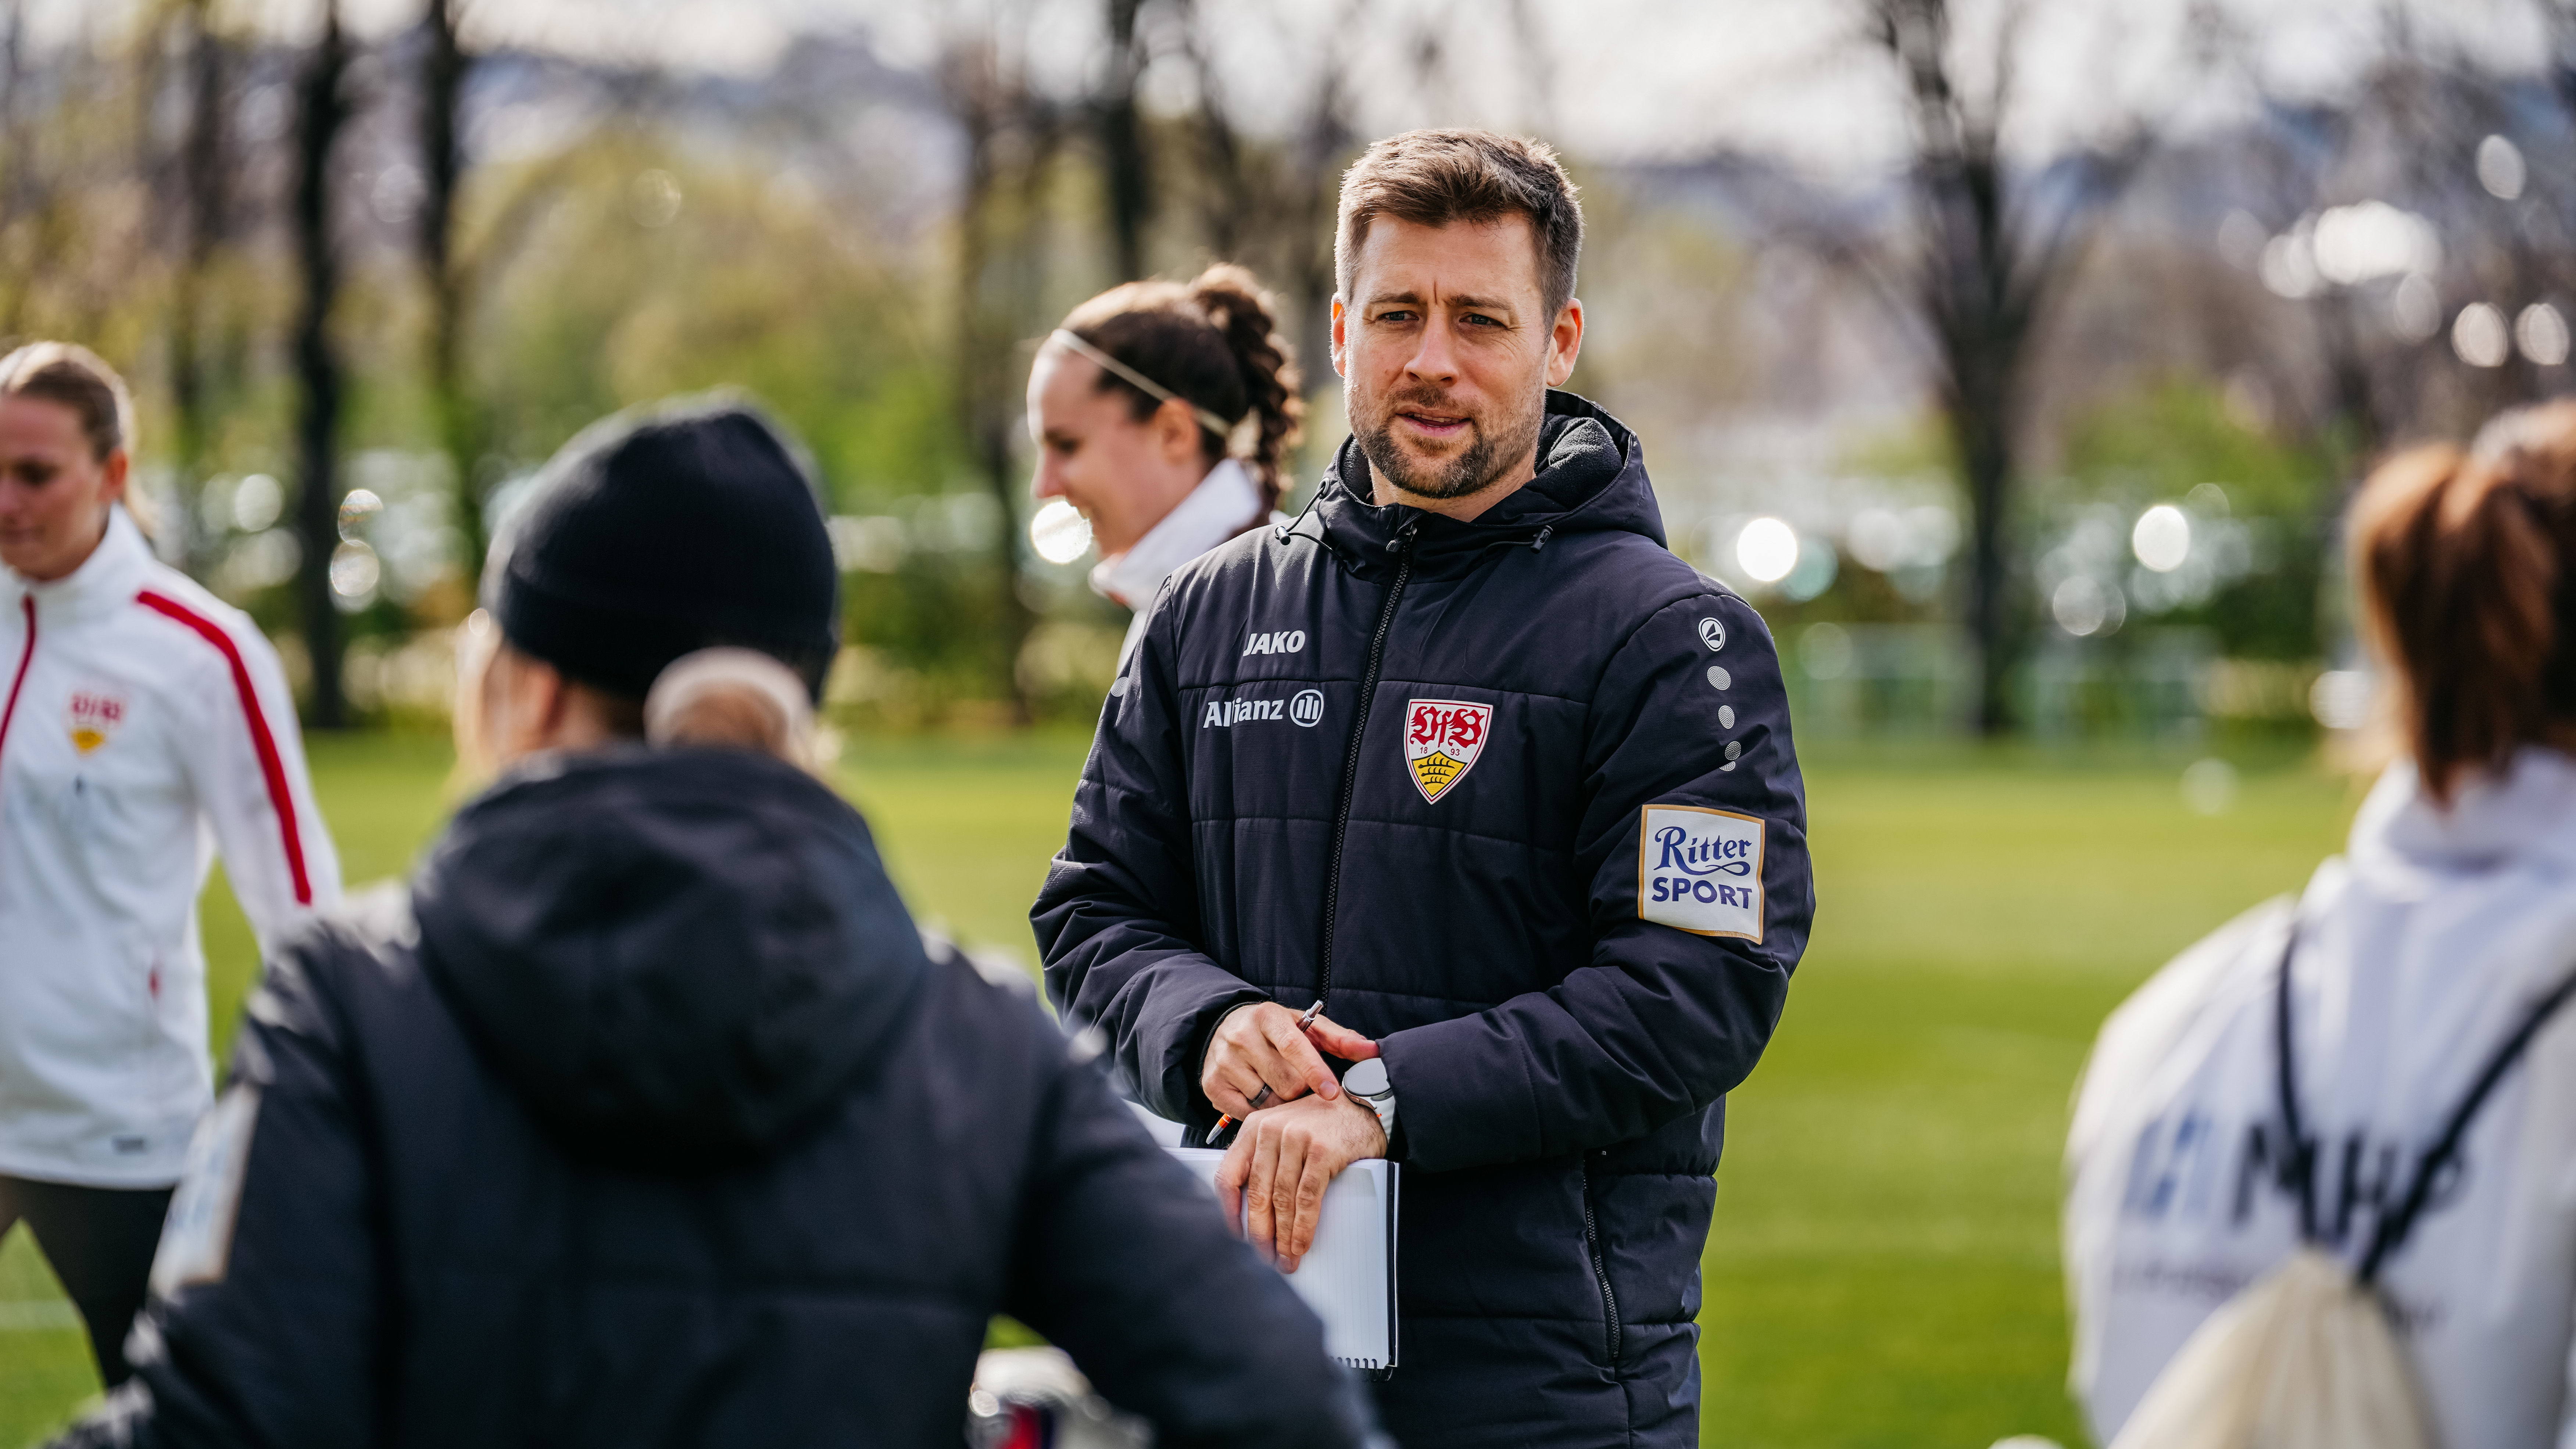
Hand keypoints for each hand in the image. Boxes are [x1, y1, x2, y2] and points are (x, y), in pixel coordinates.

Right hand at [1200, 1004, 1378, 1118]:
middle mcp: (1241, 1036)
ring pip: (1268, 1101)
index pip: (1294, 1046)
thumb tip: (1372, 1050)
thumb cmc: (1274, 1031)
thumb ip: (1341, 1039)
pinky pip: (1247, 1113)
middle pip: (1285, 1082)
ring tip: (1276, 1085)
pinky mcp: (1212, 1084)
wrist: (1225, 1028)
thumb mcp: (1306, 1027)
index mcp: (1268, 1017)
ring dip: (1280, 1101)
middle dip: (1299, 1089)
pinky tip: (1259, 1094)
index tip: (1331, 1092)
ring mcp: (1223, 1061)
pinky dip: (1260, 1110)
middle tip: (1296, 1081)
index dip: (1316, 1072)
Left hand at [1215, 1091, 1386, 1272]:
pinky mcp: (1321, 1151)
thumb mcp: (1281, 1132)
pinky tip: (1301, 1243)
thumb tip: (1249, 1209)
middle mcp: (1271, 1131)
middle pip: (1257, 1193)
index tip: (1234, 1235)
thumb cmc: (1320, 1124)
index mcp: (1254, 1128)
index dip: (1228, 1211)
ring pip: (1282, 1200)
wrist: (1359, 1107)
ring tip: (1285, 1258)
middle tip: (1264, 1257)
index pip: (1228, 1175)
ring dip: (1283, 1236)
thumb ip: (1262, 1159)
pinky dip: (1303, 1227)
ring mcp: (1296, 1139)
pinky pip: (1307, 1199)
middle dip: (1260, 1233)